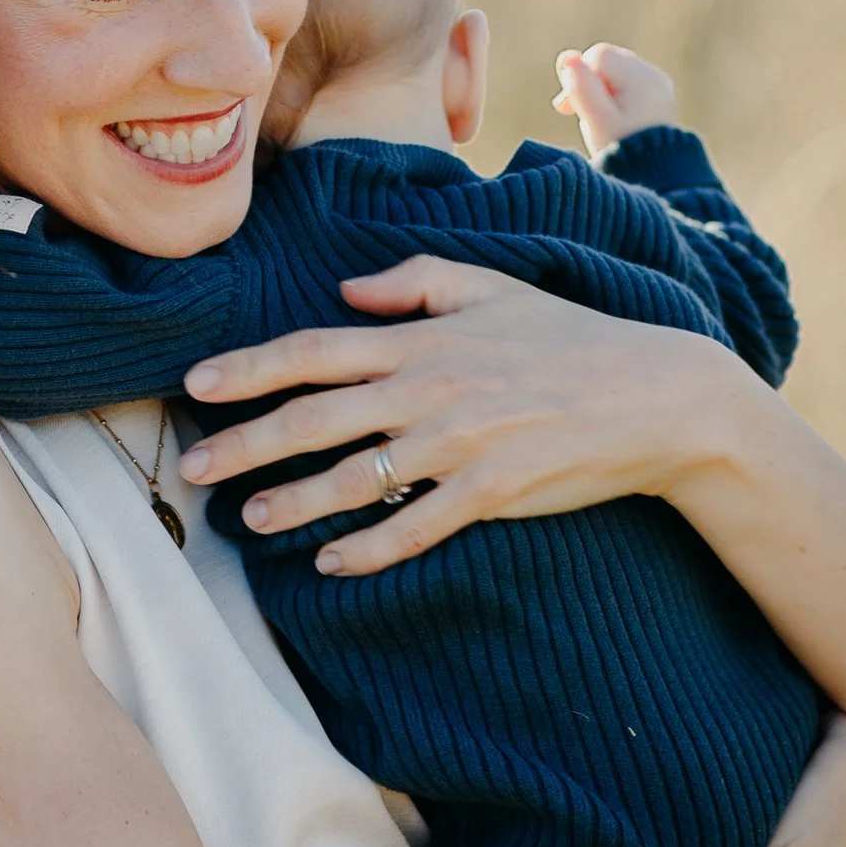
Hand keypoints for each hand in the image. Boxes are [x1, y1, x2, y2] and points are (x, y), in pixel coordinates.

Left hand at [181, 256, 744, 574]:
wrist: (654, 393)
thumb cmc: (567, 337)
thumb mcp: (492, 286)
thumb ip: (414, 282)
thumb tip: (344, 292)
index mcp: (424, 338)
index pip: (314, 349)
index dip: (249, 368)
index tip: (197, 384)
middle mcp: (431, 387)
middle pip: (315, 416)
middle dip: (245, 442)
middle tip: (192, 470)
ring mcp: (462, 442)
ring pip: (356, 477)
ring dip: (295, 501)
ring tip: (249, 518)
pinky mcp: (494, 491)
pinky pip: (416, 526)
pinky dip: (369, 549)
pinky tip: (331, 564)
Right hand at [553, 42, 676, 154]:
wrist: (658, 177)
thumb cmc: (622, 149)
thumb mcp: (596, 119)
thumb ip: (580, 87)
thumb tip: (568, 57)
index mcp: (639, 77)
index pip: (597, 55)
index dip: (577, 76)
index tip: (566, 108)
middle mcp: (653, 76)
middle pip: (608, 63)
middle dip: (589, 84)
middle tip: (575, 114)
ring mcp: (659, 87)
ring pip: (618, 75)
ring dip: (601, 94)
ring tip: (597, 123)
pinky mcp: (660, 100)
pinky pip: (630, 88)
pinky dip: (616, 100)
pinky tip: (613, 123)